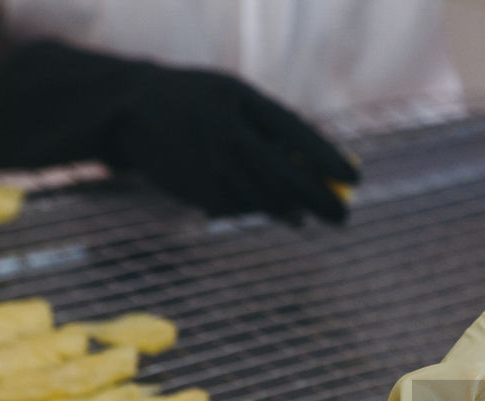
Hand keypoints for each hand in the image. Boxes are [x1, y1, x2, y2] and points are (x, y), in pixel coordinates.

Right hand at [0, 41, 357, 222]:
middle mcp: (224, 132)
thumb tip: (321, 171)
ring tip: (304, 216)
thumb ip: (274, 130)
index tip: (355, 178)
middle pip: (284, 174)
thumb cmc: (199, 104)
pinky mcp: (195, 188)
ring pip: (263, 199)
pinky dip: (254, 210)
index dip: (328, 158)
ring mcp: (208, 163)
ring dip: (290, 211)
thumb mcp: (235, 101)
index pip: (296, 132)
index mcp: (239, 100)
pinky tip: (262, 207)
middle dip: (319, 199)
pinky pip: (238, 208)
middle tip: (344, 216)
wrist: (128, 111)